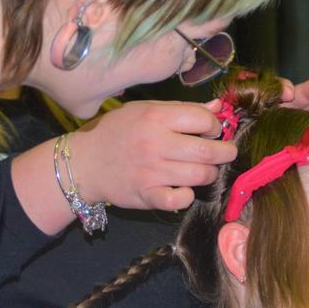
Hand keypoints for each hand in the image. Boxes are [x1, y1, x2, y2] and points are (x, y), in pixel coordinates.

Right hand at [71, 100, 237, 211]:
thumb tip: (217, 108)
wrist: (83, 163)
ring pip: (200, 175)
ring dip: (210, 174)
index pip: (202, 119)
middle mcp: (155, 144)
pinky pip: (179, 199)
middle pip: (207, 151)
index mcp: (155, 118)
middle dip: (225, 153)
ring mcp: (152, 171)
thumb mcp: (144, 111)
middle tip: (225, 153)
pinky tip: (184, 190)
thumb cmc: (116, 132)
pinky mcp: (147, 195)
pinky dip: (187, 196)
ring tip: (205, 170)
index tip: (213, 131)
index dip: (215, 126)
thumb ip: (181, 109)